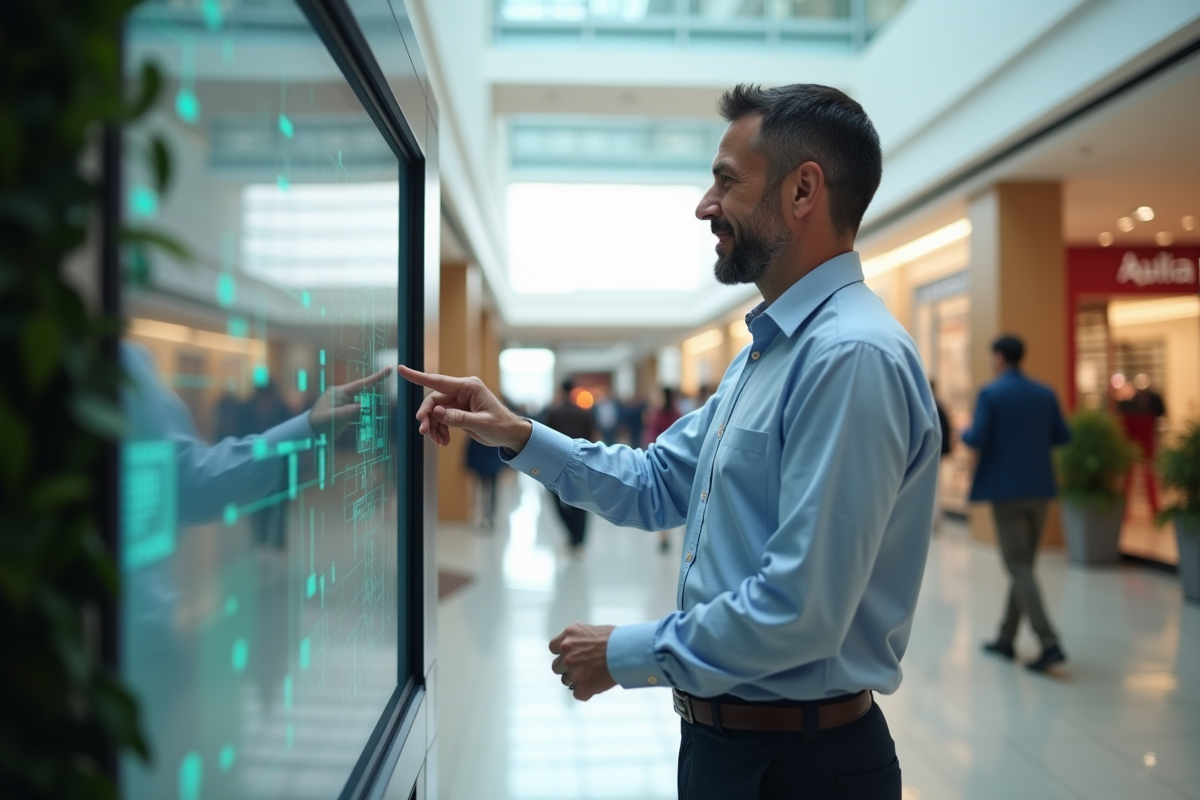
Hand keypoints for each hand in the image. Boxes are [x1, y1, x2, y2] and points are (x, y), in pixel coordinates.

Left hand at [308, 366, 391, 436]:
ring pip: (362, 404)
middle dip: (371, 399)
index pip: (362, 383)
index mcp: (340, 392)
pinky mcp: (346, 411)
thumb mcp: (333, 418)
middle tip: (363, 406)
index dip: (377, 377)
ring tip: (347, 420)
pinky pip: (358, 411)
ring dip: (365, 411)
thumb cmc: (319, 423)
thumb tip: (361, 406)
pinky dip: (361, 416)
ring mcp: (345, 403)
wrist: (310, 431)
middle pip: (364, 393)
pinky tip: (350, 422)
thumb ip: (347, 412)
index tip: (389, 369)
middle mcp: (344, 395)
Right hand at [398, 365, 532, 450]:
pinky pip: (441, 419)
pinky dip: (439, 430)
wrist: (510, 435)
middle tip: (424, 432)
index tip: (401, 370)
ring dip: (433, 427)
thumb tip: (437, 413)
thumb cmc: (501, 426)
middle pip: (434, 401)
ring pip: (435, 412)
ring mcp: (459, 401)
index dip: (417, 376)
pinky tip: (443, 441)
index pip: (438, 380)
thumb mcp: (481, 423)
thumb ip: (458, 418)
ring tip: (438, 441)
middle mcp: (462, 391)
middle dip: (427, 417)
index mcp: (469, 387)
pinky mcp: (458, 412)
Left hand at [549, 623, 616, 701]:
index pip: (553, 647)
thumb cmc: (617, 639)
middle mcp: (567, 651)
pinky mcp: (581, 687)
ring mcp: (572, 670)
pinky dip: (586, 691)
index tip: (571, 655)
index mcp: (569, 635)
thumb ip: (580, 640)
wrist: (628, 651)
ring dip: (576, 679)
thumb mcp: (594, 630)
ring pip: (566, 680)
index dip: (562, 653)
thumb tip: (579, 647)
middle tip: (583, 667)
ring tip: (593, 675)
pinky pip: (577, 693)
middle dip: (567, 668)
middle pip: (557, 666)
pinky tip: (598, 684)